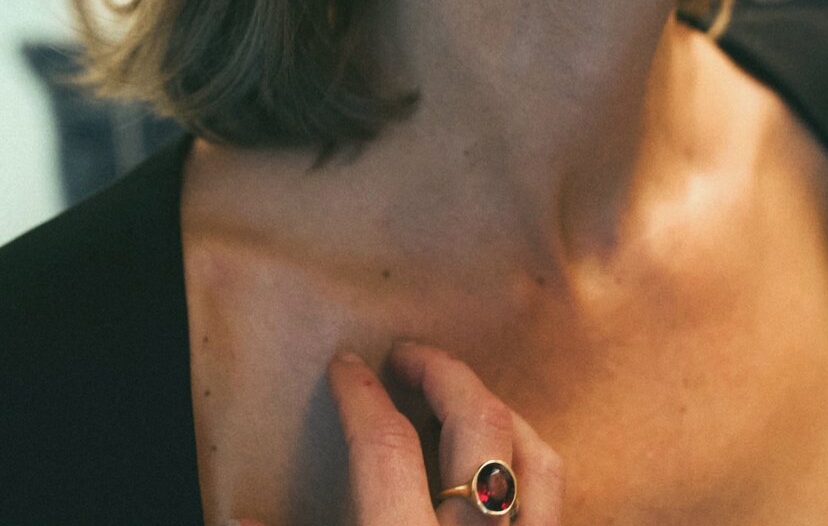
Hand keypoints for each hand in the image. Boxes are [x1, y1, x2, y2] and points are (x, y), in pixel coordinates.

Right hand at [327, 341, 564, 524]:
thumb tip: (236, 514)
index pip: (387, 449)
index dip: (360, 397)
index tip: (346, 365)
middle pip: (480, 426)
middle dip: (441, 373)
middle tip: (405, 356)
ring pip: (538, 459)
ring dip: (496, 411)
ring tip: (457, 396)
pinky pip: (553, 502)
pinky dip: (526, 463)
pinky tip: (496, 464)